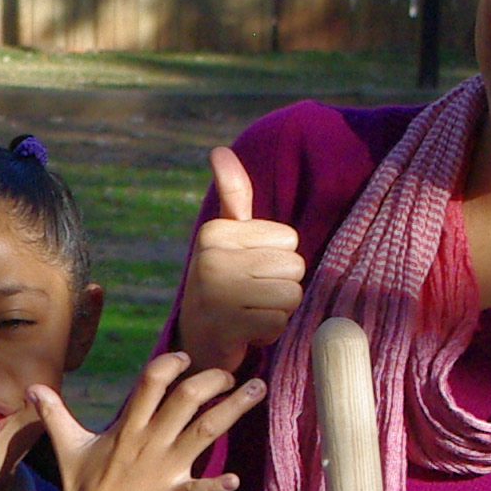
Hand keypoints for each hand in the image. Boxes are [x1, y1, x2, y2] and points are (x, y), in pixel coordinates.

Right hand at [37, 354, 259, 490]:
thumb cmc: (82, 490)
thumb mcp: (67, 447)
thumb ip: (54, 414)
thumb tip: (33, 389)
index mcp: (127, 428)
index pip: (151, 382)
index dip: (171, 364)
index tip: (186, 358)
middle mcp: (149, 442)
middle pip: (186, 400)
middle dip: (213, 379)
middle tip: (231, 372)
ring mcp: (163, 469)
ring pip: (204, 432)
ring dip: (233, 409)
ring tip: (257, 390)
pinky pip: (199, 490)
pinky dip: (217, 486)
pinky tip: (235, 479)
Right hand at [177, 147, 306, 372]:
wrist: (197, 341)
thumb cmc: (222, 281)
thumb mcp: (227, 236)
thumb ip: (232, 194)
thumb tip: (219, 149)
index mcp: (215, 232)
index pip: (290, 240)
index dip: (278, 260)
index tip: (249, 272)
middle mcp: (211, 258)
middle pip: (293, 267)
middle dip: (281, 287)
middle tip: (251, 297)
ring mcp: (216, 293)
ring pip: (290, 295)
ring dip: (278, 311)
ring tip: (251, 313)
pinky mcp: (226, 326)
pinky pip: (278, 323)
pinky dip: (269, 333)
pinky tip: (246, 332)